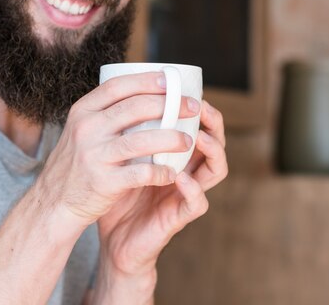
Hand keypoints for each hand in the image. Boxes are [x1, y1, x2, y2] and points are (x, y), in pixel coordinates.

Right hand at [36, 72, 199, 225]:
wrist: (54, 202)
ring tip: (188, 140)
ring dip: (171, 138)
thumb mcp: (81, 130)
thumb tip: (144, 93)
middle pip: (134, 108)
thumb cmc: (76, 163)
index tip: (170, 80)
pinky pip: (140, 173)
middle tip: (192, 107)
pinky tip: (173, 172)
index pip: (117, 86)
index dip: (146, 80)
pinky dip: (160, 172)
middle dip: (169, 104)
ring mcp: (94, 155)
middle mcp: (87, 129)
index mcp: (82, 112)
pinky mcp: (103, 182)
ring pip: (141, 140)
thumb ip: (105, 113)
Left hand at [92, 100, 227, 297]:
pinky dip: (193, 188)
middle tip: (200, 108)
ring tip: (197, 137)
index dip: (197, 108)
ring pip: (217, 170)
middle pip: (215, 142)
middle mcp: (187, 171)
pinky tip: (180, 177)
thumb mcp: (120, 158)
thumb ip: (125, 134)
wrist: (111, 238)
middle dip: (213, 123)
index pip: (197, 126)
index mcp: (175, 155)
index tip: (184, 89)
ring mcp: (185, 194)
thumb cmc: (117, 194)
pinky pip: (198, 202)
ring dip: (212, 151)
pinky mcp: (179, 217)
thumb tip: (113, 94)